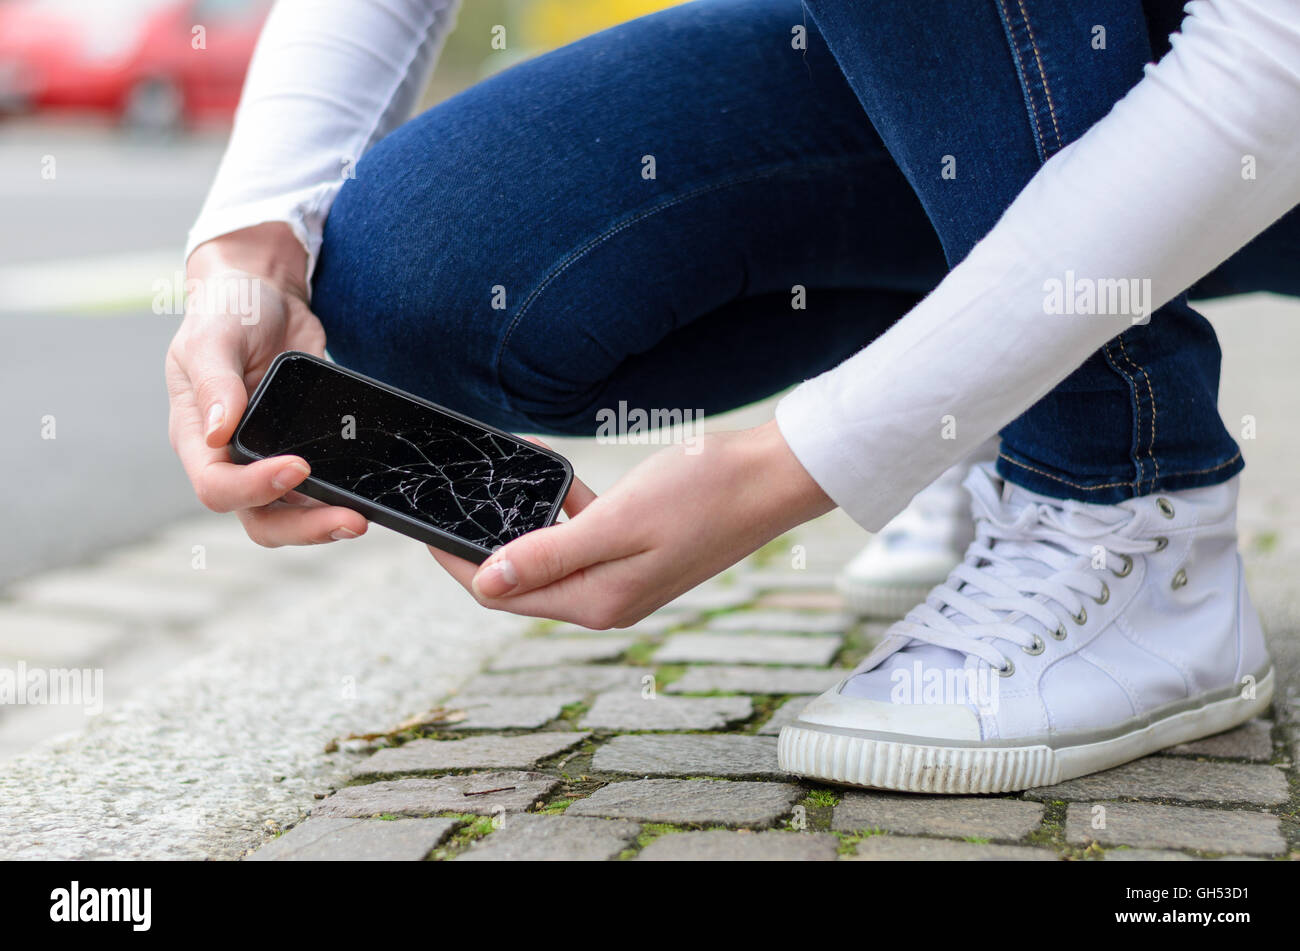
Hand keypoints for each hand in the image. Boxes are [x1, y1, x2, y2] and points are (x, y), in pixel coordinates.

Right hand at [165, 223, 367, 545]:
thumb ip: (215, 382)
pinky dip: (344, 494)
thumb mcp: (213, 337)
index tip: (298, 466)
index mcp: (198, 437)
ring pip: (294, 515)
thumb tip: (218, 432)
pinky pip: (322, 489)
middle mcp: (231, 459)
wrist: (266, 295)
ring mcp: (270, 460)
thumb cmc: (228, 311)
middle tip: (351, 520)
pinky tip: (370, 492)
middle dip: (305, 528)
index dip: (255, 488)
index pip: (217, 487)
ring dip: (328, 521)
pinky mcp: (306, 451)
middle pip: (261, 520)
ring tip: (366, 516)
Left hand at [428, 421, 834, 627]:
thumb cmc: (702, 493)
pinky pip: (581, 538)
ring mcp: (623, 578)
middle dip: (486, 538)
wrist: (770, 477)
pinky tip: (559, 477)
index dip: (458, 562)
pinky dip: (562, 511)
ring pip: (549, 554)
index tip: (424, 527)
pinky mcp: (637, 554)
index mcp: (597, 600)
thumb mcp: (617, 522)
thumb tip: (485, 583)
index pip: (501, 593)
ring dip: (524, 520)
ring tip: (504, 475)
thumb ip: (549, 554)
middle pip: (521, 577)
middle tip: (457, 494)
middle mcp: (606, 598)